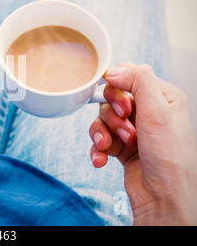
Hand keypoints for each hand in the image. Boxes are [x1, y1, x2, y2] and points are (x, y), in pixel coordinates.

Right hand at [89, 62, 196, 224]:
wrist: (162, 197)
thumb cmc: (169, 158)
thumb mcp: (158, 112)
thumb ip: (138, 81)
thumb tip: (113, 69)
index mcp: (163, 97)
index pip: (129, 76)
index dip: (118, 89)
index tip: (121, 106)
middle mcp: (148, 111)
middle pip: (111, 98)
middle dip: (111, 116)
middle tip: (124, 128)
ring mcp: (134, 129)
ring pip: (102, 119)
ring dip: (103, 134)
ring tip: (113, 147)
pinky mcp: (122, 146)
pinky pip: (99, 139)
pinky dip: (98, 149)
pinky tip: (102, 160)